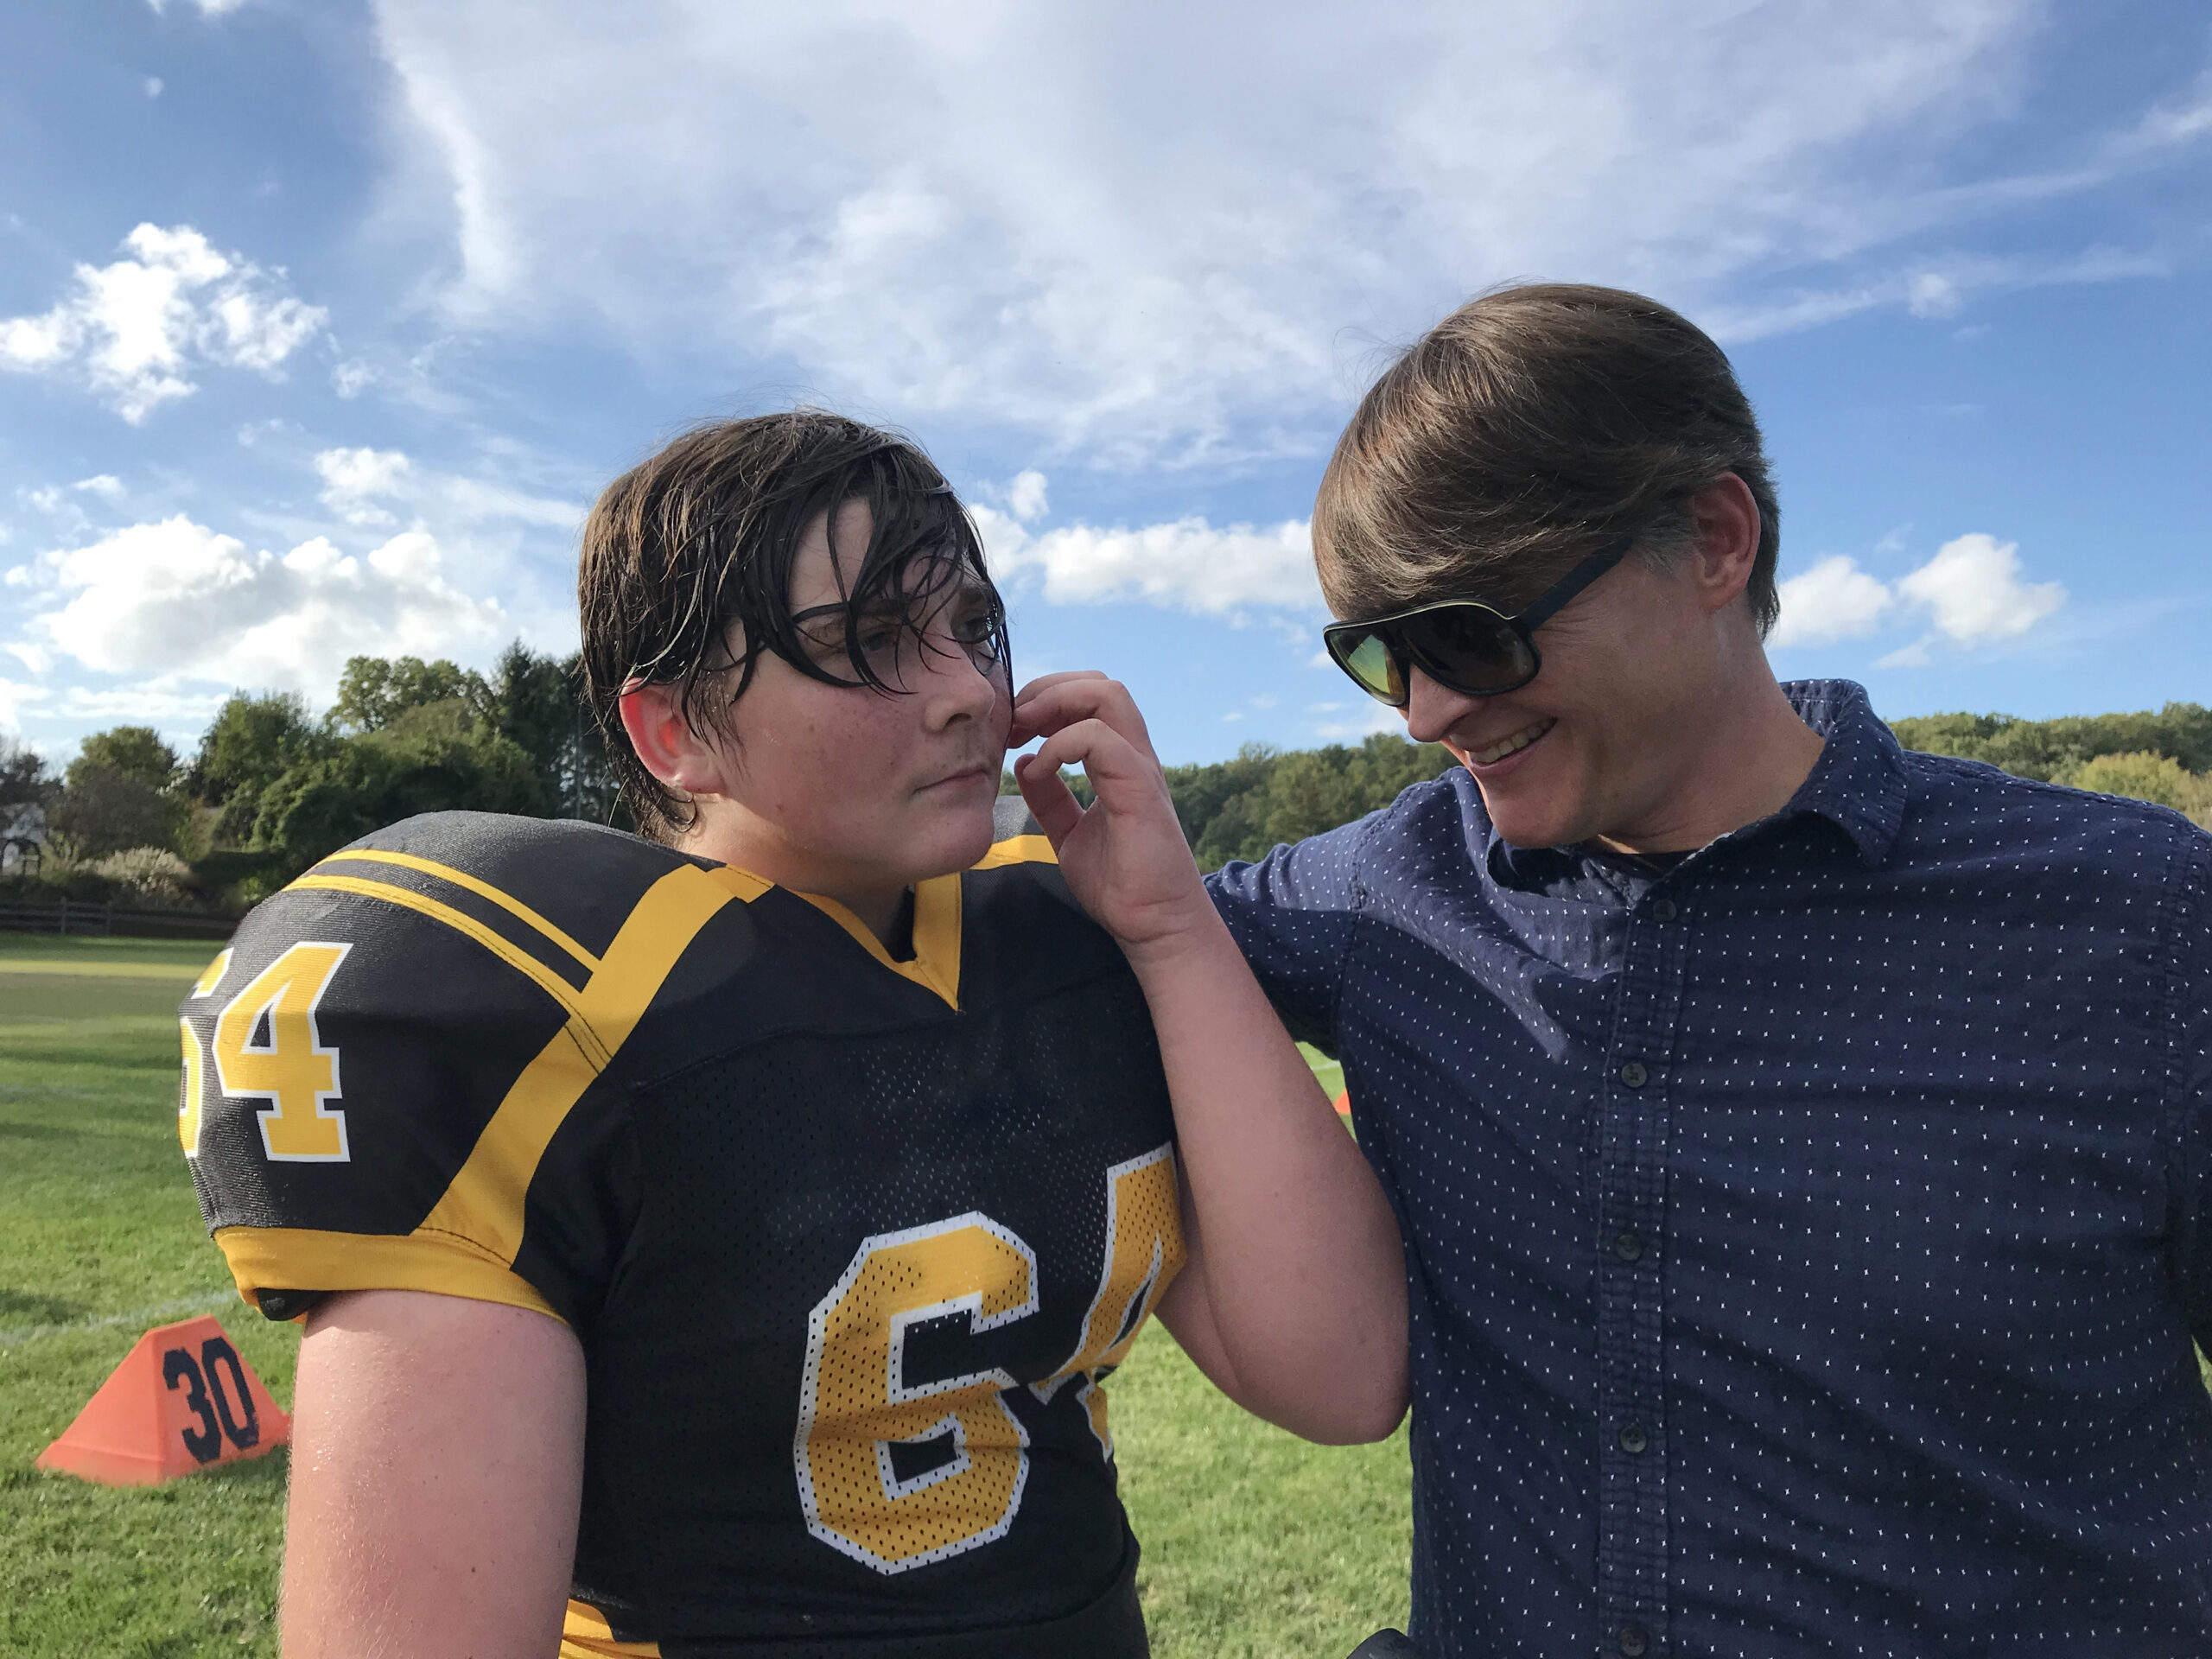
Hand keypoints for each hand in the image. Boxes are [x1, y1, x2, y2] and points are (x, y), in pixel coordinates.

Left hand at [1008, 672, 1209, 954]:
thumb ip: (1051, 799)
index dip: (1046, 701)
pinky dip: (1061, 745)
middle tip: (1012, 723)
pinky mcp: (1139, 790)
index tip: (1011, 730)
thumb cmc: (1120, 886)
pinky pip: (1100, 739)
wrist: (1153, 926)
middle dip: (1048, 690)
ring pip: (1107, 695)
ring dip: (1056, 703)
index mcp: (1120, 763)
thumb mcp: (1070, 835)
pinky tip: (1039, 770)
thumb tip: (1025, 764)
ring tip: (1023, 733)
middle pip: (1099, 684)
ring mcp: (1140, 769)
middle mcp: (1134, 757)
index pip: (1090, 700)